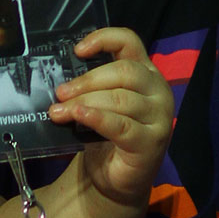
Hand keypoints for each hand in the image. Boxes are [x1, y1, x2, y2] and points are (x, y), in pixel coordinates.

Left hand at [48, 27, 172, 207]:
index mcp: (145, 74)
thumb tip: (58, 79)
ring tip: (58, 111)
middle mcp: (158, 91)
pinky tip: (78, 116)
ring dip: (84, 102)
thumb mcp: (98, 103)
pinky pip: (121, 125)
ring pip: (121, 99)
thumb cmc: (105, 134)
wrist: (116, 178)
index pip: (130, 42)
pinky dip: (97, 118)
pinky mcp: (151, 143)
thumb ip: (89, 87)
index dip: (104, 39)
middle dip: (87, 80)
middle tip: (60, 93)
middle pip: (124, 72)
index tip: (77, 50)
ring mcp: (159, 118)